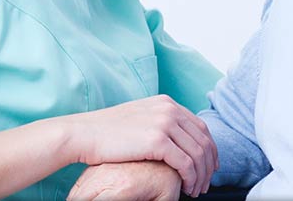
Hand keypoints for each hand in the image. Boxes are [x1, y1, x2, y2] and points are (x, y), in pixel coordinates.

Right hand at [45, 95, 215, 196]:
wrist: (82, 134)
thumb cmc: (105, 132)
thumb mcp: (138, 119)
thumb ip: (157, 123)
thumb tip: (173, 139)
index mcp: (166, 103)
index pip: (200, 127)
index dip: (209, 149)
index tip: (210, 166)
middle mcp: (169, 110)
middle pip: (203, 141)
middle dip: (208, 165)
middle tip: (206, 183)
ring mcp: (165, 123)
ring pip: (198, 154)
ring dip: (201, 176)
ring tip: (196, 190)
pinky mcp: (158, 140)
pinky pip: (186, 163)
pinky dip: (190, 178)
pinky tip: (186, 188)